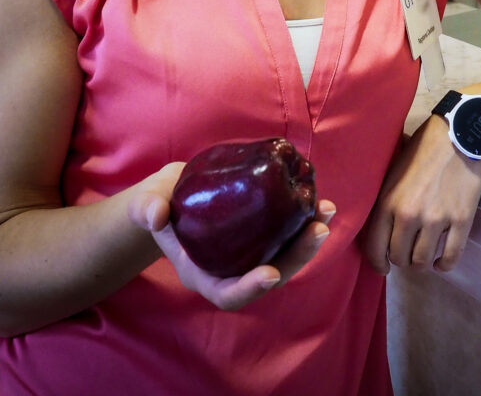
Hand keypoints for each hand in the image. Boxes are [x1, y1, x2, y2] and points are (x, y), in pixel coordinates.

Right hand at [127, 162, 335, 310]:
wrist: (176, 192)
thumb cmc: (161, 201)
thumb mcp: (149, 201)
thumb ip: (148, 207)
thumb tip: (156, 213)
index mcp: (202, 273)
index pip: (227, 294)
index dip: (248, 288)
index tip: (269, 273)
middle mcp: (232, 268)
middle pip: (270, 275)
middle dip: (297, 257)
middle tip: (317, 231)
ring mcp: (251, 251)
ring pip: (286, 256)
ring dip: (309, 238)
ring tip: (325, 212)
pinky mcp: (264, 231)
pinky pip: (289, 233)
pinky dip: (306, 220)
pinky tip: (321, 203)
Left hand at [362, 116, 480, 275]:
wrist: (460, 134)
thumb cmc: (424, 147)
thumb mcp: (393, 169)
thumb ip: (386, 198)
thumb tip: (379, 220)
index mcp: (388, 202)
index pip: (375, 248)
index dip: (378, 263)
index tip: (384, 266)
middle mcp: (409, 216)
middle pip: (400, 257)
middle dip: (402, 259)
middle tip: (408, 253)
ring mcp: (436, 220)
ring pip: (422, 261)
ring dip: (422, 263)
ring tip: (424, 257)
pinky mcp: (461, 221)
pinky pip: (451, 257)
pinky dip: (444, 265)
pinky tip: (441, 263)